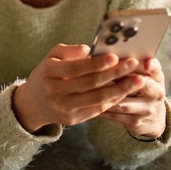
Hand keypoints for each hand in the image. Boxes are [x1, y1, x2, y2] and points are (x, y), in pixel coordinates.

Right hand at [12, 44, 144, 133]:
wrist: (33, 103)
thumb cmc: (47, 73)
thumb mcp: (52, 57)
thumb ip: (69, 51)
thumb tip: (88, 49)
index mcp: (49, 72)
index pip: (76, 68)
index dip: (97, 63)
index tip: (115, 56)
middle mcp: (55, 92)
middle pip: (90, 84)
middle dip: (115, 74)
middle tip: (133, 64)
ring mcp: (64, 108)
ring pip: (97, 99)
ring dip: (120, 89)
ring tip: (137, 80)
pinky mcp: (73, 119)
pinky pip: (97, 109)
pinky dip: (113, 100)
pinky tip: (126, 91)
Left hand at [98, 57, 166, 138]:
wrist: (154, 119)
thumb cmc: (145, 89)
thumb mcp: (149, 76)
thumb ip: (139, 64)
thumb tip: (119, 51)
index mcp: (158, 79)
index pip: (156, 70)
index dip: (151, 66)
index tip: (144, 63)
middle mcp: (156, 95)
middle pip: (142, 85)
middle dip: (125, 79)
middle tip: (108, 72)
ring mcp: (146, 110)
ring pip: (124, 102)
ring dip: (107, 94)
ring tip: (91, 86)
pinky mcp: (134, 122)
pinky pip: (115, 115)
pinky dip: (101, 107)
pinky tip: (89, 101)